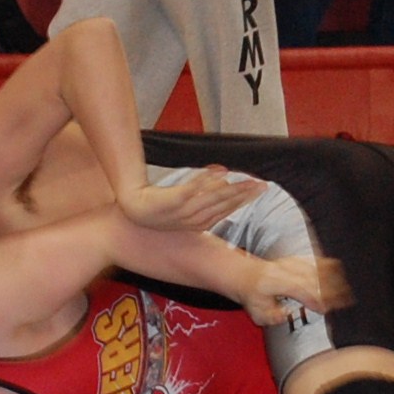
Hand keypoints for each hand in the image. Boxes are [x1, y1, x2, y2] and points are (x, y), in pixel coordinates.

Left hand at [121, 166, 265, 230]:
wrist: (132, 208)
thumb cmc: (158, 207)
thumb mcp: (185, 204)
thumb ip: (205, 192)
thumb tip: (223, 179)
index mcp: (199, 222)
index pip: (227, 209)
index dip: (244, 199)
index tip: (260, 188)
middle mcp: (193, 219)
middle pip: (223, 205)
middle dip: (243, 194)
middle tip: (261, 185)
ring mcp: (182, 212)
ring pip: (211, 199)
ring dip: (230, 189)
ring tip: (245, 180)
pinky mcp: (170, 201)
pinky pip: (190, 190)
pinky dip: (204, 181)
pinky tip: (218, 171)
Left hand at [239, 255, 349, 327]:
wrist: (245, 275)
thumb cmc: (252, 295)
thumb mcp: (257, 312)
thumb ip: (273, 316)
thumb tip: (287, 315)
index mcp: (274, 281)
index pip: (299, 289)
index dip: (312, 298)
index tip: (324, 309)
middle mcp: (284, 270)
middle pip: (312, 277)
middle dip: (329, 289)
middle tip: (345, 300)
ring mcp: (290, 263)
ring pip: (314, 267)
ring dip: (332, 277)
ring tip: (346, 287)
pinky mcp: (295, 261)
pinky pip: (313, 260)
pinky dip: (326, 264)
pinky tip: (338, 268)